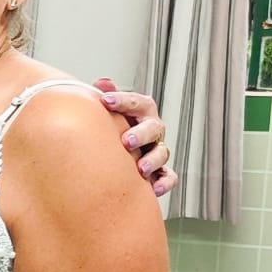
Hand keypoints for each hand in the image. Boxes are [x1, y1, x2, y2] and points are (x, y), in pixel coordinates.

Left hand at [94, 78, 178, 195]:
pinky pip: (169, 176)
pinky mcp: (159, 172)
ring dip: (152, 160)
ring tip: (140, 169)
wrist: (112, 156)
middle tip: (127, 141)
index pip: (137, 102)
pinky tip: (154, 188)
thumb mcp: (107, 113)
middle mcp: (152, 130)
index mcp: (140, 113)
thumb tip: (103, 82)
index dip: (123, 100)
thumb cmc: (111, 129)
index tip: (105, 101)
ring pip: (162, 153)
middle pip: (154, 128)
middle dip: (142, 134)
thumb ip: (106, 97)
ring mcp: (156, 151)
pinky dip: (165, 182)